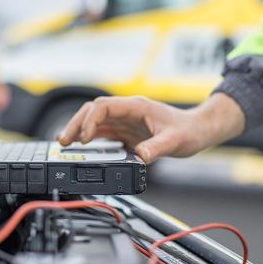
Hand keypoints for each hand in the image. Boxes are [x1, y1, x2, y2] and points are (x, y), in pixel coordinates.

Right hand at [58, 94, 244, 162]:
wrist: (199, 130)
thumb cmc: (189, 130)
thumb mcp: (174, 141)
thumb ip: (155, 148)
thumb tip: (138, 157)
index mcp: (136, 107)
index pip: (103, 107)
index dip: (90, 121)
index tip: (84, 139)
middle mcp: (127, 112)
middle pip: (93, 112)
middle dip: (76, 124)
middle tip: (63, 141)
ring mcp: (125, 121)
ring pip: (94, 122)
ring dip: (79, 131)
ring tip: (64, 145)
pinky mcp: (126, 132)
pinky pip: (103, 133)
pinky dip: (89, 140)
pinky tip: (81, 149)